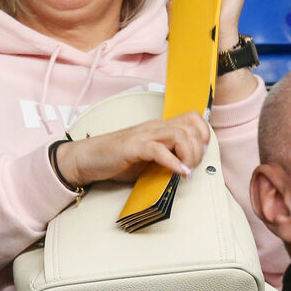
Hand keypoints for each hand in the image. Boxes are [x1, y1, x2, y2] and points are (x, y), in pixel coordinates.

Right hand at [55, 112, 209, 186]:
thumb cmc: (115, 159)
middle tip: (192, 167)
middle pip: (189, 128)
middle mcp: (154, 127)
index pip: (191, 118)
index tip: (201, 153)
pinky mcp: (133, 147)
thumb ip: (166, 160)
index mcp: (159, 128)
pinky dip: (173, 162)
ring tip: (186, 171)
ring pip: (179, 135)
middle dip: (198, 150)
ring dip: (188, 155)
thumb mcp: (147, 160)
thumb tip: (186, 170)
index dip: (203, 133)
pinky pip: (159, 150)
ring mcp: (143, 135)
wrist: (87, 158)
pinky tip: (179, 172)